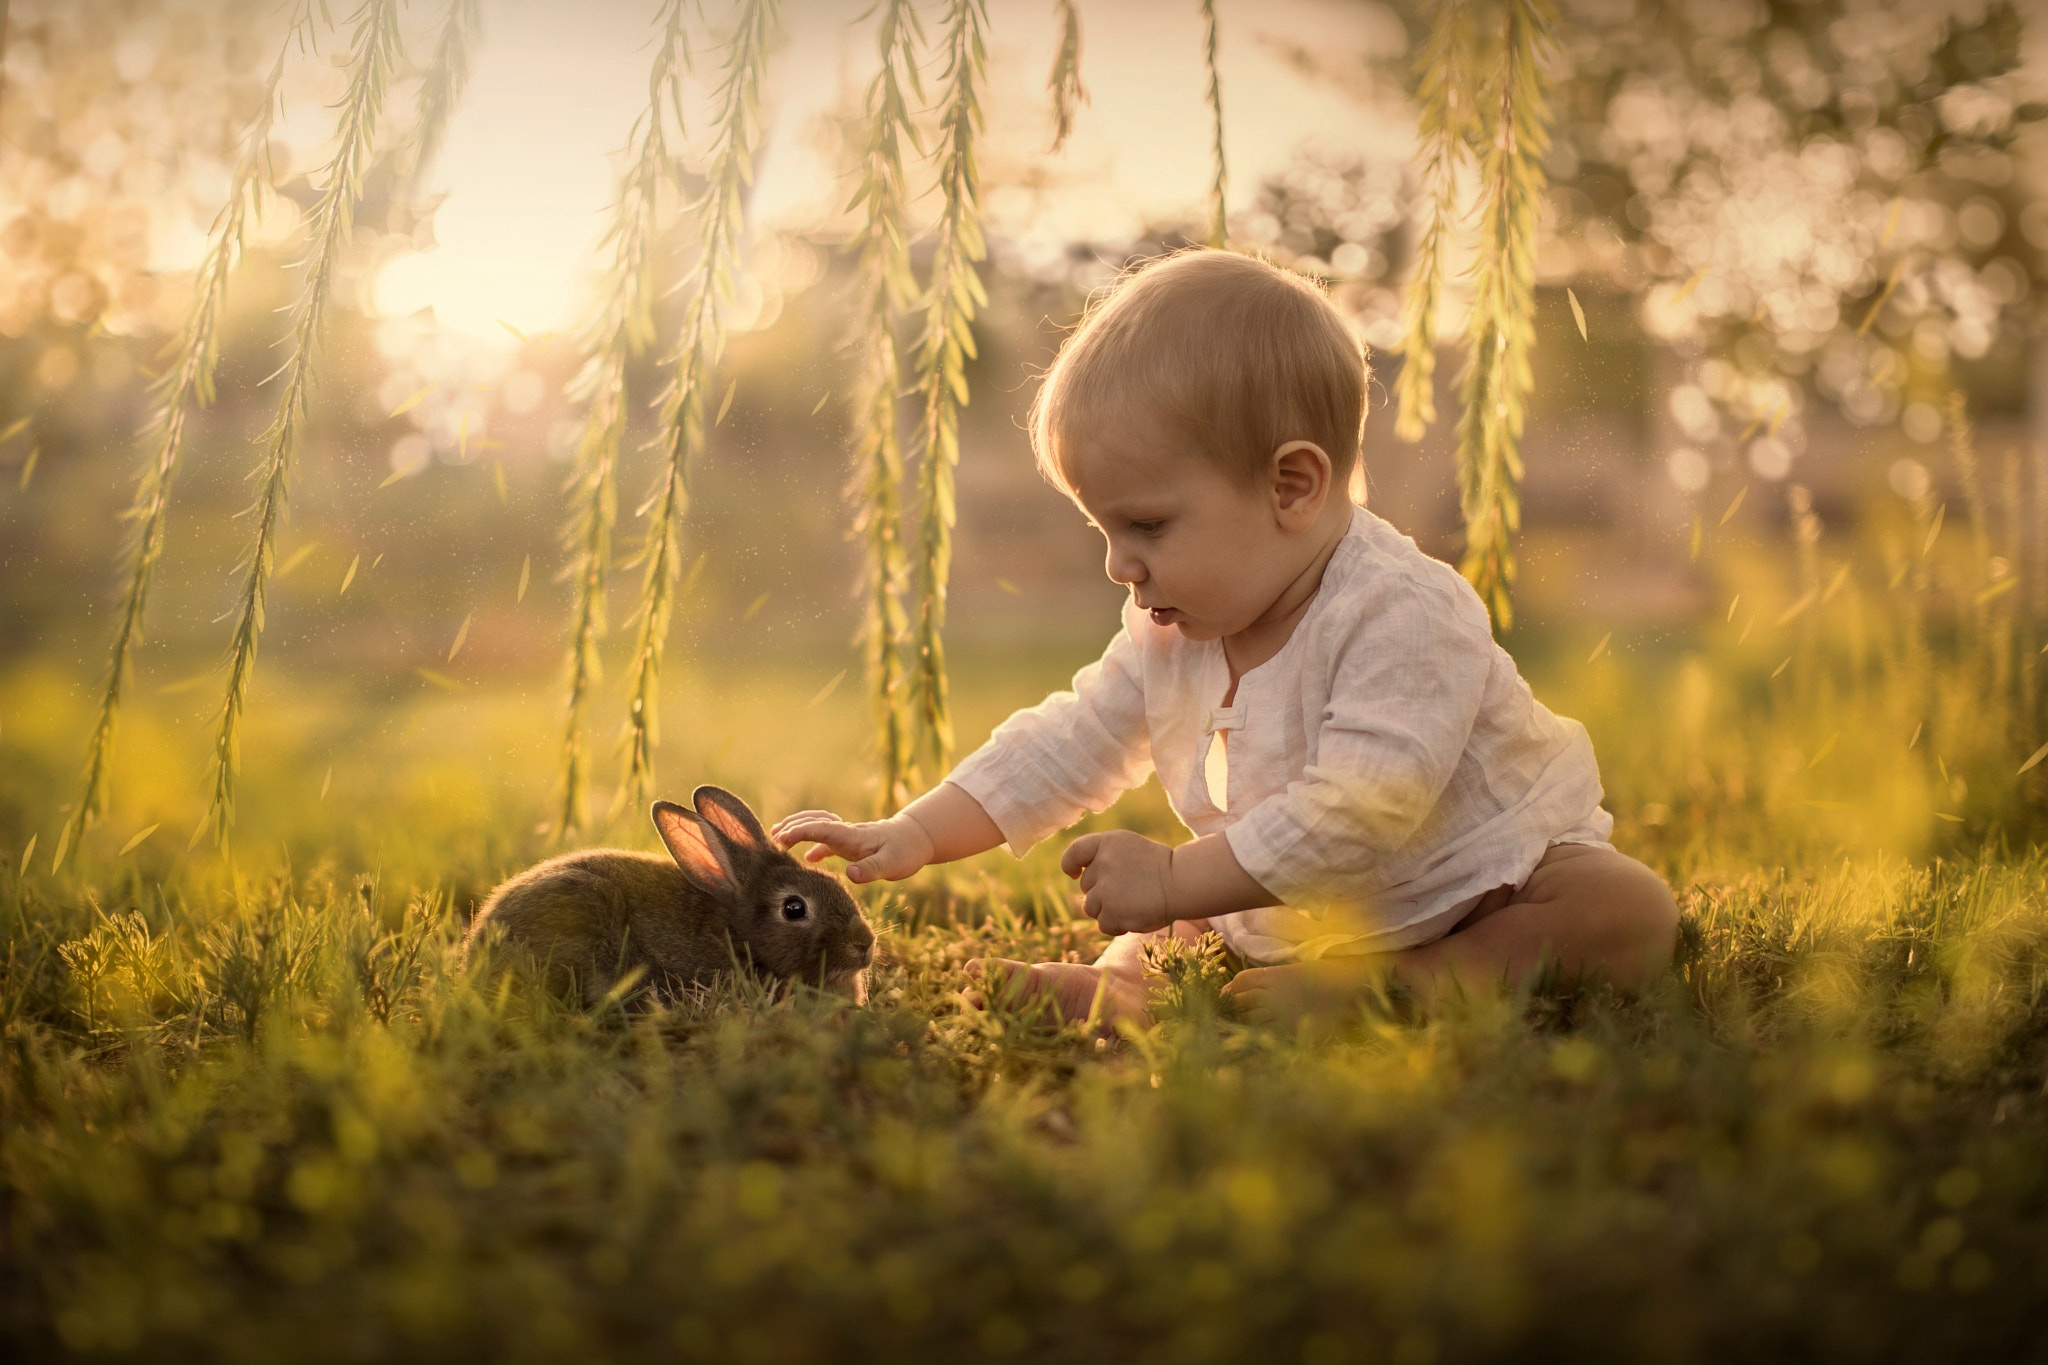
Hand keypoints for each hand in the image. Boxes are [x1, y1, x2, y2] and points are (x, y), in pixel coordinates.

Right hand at [771, 810, 935, 883]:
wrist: (917, 838)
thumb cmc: (906, 851)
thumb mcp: (892, 864)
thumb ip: (871, 870)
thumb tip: (850, 874)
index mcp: (852, 836)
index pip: (821, 829)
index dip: (800, 832)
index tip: (781, 838)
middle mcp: (846, 833)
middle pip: (814, 822)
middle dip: (792, 826)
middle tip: (772, 837)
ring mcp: (847, 837)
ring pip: (817, 826)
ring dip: (798, 829)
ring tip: (777, 838)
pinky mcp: (851, 844)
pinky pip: (826, 840)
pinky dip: (812, 844)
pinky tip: (806, 859)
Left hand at [1060, 830, 1175, 935]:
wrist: (1181, 882)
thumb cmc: (1158, 866)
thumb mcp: (1129, 848)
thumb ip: (1104, 856)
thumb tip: (1079, 878)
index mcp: (1106, 843)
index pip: (1074, 852)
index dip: (1070, 864)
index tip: (1075, 873)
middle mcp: (1102, 863)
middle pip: (1086, 886)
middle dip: (1102, 891)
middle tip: (1130, 889)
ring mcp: (1105, 888)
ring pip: (1091, 907)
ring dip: (1108, 910)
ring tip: (1132, 904)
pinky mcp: (1111, 911)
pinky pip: (1103, 925)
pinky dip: (1117, 925)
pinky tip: (1135, 916)